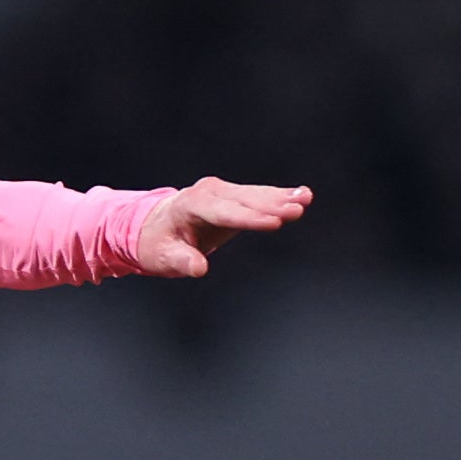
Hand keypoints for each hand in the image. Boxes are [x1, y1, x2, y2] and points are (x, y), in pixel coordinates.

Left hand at [133, 177, 312, 278]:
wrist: (155, 225)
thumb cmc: (159, 244)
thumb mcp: (164, 258)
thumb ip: (182, 261)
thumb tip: (199, 268)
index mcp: (192, 205)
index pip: (226, 213)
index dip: (251, 218)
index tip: (274, 222)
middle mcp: (209, 192)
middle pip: (245, 200)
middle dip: (272, 205)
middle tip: (297, 210)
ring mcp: (223, 190)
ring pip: (256, 194)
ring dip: (282, 197)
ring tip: (305, 198)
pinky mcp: (233, 194)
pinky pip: (259, 195)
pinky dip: (280, 195)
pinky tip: (302, 194)